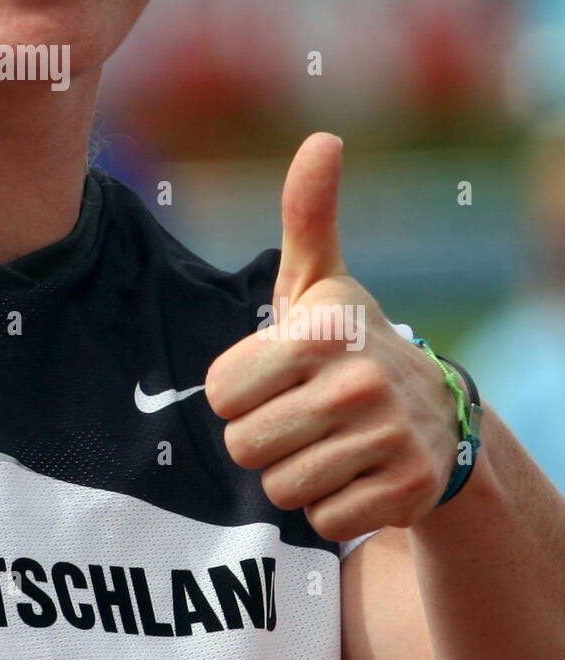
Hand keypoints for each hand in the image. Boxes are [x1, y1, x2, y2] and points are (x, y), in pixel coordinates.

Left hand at [204, 132, 455, 542]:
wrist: (440, 414)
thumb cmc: (349, 344)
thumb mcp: (320, 282)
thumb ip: (306, 214)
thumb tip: (322, 138)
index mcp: (320, 329)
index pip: (218, 392)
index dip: (237, 390)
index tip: (272, 377)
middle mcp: (357, 382)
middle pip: (243, 446)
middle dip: (260, 438)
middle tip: (298, 415)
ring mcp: (388, 439)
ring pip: (280, 489)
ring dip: (293, 474)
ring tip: (326, 443)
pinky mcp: (408, 492)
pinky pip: (322, 521)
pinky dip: (331, 507)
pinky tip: (355, 473)